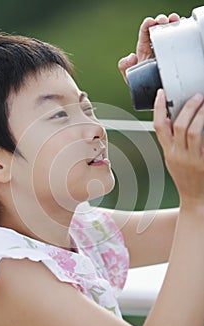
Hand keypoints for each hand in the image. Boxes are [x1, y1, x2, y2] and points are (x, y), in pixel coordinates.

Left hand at [118, 13, 179, 83]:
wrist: (156, 93)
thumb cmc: (143, 84)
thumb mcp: (130, 76)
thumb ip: (124, 66)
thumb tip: (132, 56)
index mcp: (144, 48)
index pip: (145, 33)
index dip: (147, 25)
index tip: (150, 22)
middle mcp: (155, 46)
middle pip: (158, 29)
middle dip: (160, 21)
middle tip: (163, 21)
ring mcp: (165, 49)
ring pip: (169, 32)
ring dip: (172, 23)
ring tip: (174, 21)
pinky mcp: (175, 53)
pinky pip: (178, 40)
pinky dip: (181, 31)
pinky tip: (181, 28)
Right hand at [153, 89, 203, 209]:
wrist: (195, 199)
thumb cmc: (186, 179)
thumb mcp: (173, 159)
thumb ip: (170, 141)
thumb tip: (168, 120)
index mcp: (168, 152)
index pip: (159, 126)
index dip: (158, 108)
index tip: (162, 94)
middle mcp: (178, 155)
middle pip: (178, 126)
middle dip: (187, 108)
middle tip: (197, 97)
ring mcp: (192, 159)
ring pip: (193, 131)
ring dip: (200, 115)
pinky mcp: (203, 162)